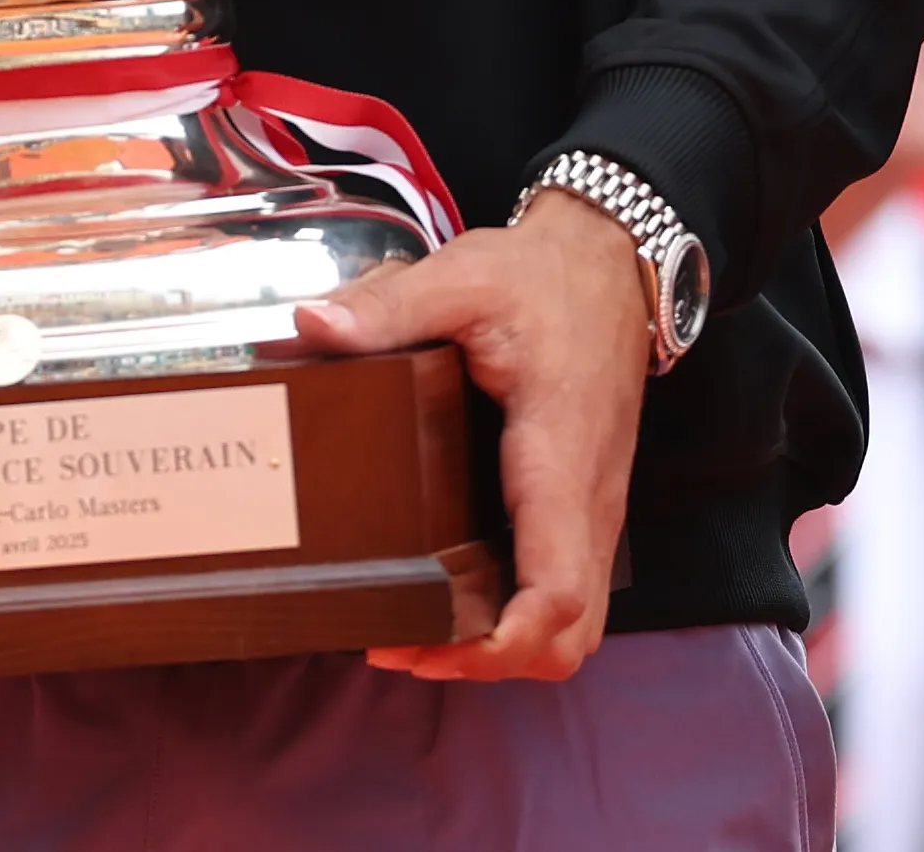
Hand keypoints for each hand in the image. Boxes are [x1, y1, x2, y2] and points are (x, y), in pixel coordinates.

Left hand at [294, 190, 654, 682]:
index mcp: (558, 451)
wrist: (610, 262)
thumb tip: (313, 327)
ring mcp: (594, 508)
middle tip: (402, 645)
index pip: (555, 589)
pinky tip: (455, 600)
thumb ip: (389, 307)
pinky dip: (520, 620)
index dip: (499, 643)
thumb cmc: (542, 278)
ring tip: (421, 636)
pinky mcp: (585, 508)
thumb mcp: (463, 277)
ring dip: (506, 649)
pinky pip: (568, 594)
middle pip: (568, 634)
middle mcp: (588, 497)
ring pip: (576, 627)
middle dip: (488, 661)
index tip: (424, 645)